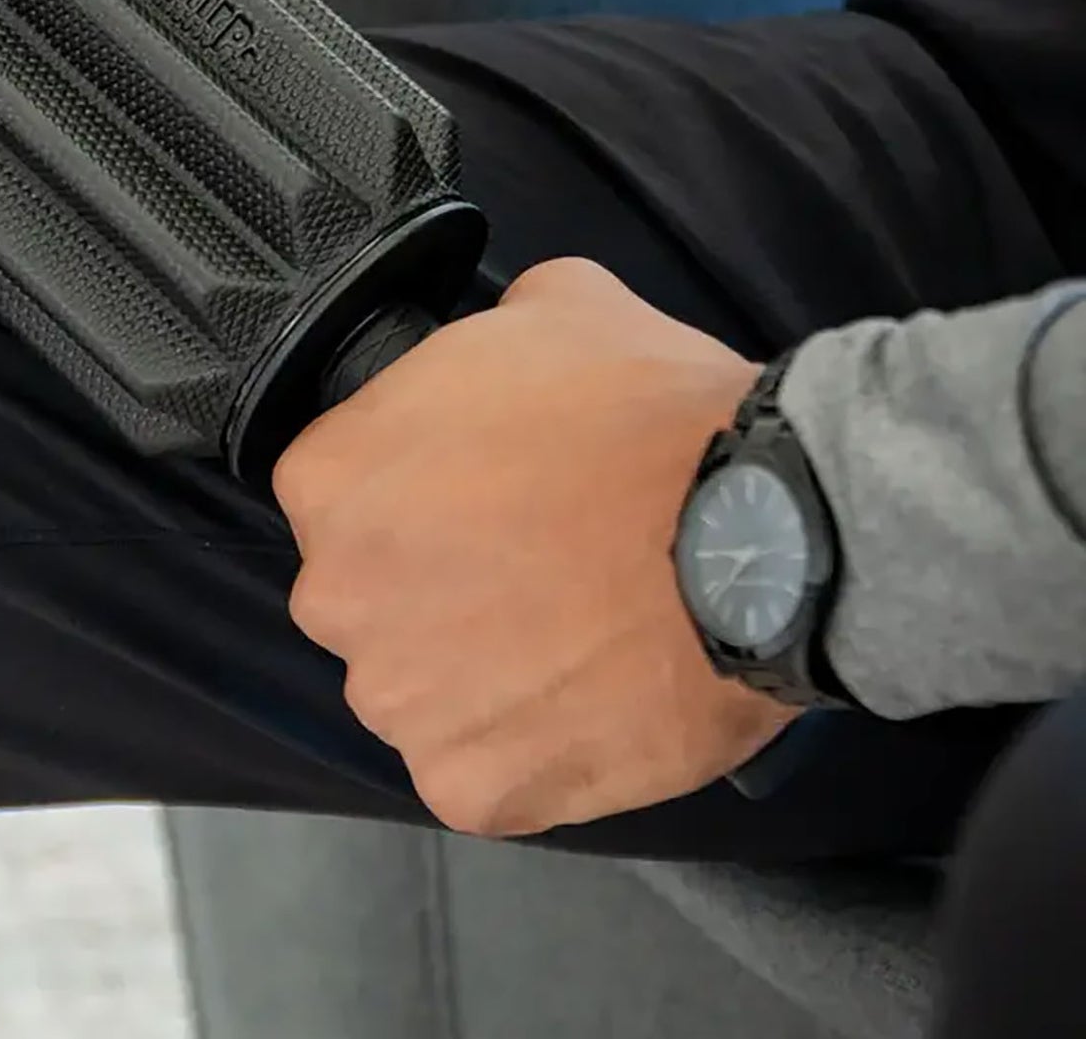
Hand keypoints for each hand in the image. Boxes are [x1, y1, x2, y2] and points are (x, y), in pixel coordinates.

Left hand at [272, 258, 794, 836]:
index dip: (414, 487)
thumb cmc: (648, 409)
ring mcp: (402, 701)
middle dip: (431, 584)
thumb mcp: (553, 305)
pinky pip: (479, 773)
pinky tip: (589, 703)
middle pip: (367, 595)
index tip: (479, 490)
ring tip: (571, 638)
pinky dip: (528, 751)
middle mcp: (337, 596)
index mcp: (331, 477)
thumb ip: (484, 335)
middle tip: (528, 566)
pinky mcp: (473, 788)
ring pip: (418, 689)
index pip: (339, 488)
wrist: (763, 533)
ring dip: (475, 672)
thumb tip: (496, 344)